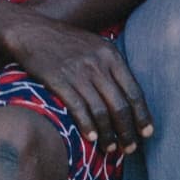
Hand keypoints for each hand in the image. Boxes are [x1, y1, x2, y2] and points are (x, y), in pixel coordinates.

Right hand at [2, 11, 154, 152]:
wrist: (32, 31)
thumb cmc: (66, 42)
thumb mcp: (96, 45)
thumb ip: (112, 67)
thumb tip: (127, 94)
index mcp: (112, 55)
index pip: (134, 91)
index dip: (142, 114)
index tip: (147, 132)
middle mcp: (98, 64)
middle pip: (120, 104)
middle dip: (128, 130)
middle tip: (130, 148)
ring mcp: (79, 72)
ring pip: (101, 110)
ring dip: (108, 134)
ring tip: (111, 149)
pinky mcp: (58, 80)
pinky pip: (78, 108)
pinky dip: (87, 125)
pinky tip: (92, 138)